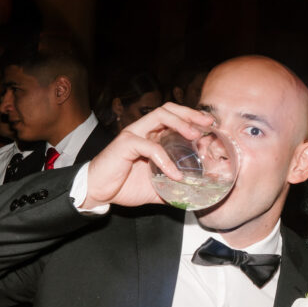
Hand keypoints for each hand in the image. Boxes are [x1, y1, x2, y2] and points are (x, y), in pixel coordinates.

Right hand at [80, 103, 216, 208]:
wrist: (97, 191)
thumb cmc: (123, 185)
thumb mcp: (155, 188)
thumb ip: (172, 188)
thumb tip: (192, 197)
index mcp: (150, 136)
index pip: (173, 117)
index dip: (191, 117)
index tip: (210, 124)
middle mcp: (142, 130)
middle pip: (168, 109)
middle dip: (190, 113)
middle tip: (207, 123)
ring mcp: (133, 135)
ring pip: (159, 117)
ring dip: (180, 124)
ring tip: (195, 137)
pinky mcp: (125, 145)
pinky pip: (150, 147)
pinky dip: (165, 159)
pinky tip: (175, 174)